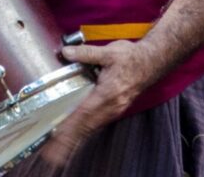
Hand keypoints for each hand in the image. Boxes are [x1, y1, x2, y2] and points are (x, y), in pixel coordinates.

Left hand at [35, 41, 160, 168]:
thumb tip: (66, 53)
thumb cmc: (131, 57)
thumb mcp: (109, 52)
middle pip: (86, 126)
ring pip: (91, 128)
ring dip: (74, 140)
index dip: (70, 123)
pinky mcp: (114, 110)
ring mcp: (114, 110)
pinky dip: (83, 134)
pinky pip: (96, 125)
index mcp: (109, 93)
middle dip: (68, 140)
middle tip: (52, 152)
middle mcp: (111, 106)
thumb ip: (86, 53)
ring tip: (58, 150)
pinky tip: (73, 139)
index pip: (84, 111)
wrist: (152, 62)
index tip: (57, 133)